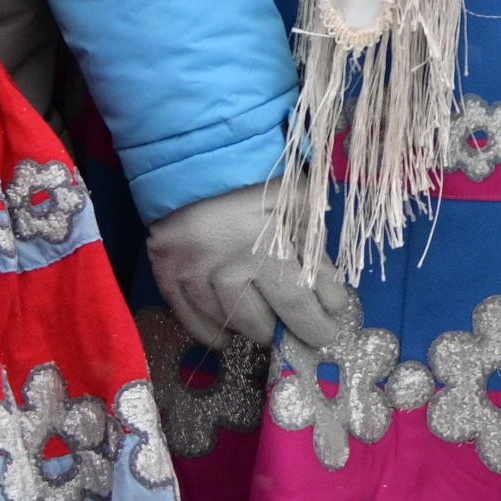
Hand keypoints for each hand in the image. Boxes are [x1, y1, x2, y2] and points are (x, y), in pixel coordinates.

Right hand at [146, 183, 357, 356]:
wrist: (198, 159)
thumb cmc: (259, 177)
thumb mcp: (299, 201)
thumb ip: (312, 243)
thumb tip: (328, 286)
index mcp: (266, 248)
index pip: (298, 301)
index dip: (318, 319)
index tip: (334, 326)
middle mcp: (228, 269)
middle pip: (263, 319)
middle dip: (289, 330)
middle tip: (306, 335)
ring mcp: (194, 275)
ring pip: (228, 321)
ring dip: (254, 332)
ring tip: (272, 334)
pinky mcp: (167, 274)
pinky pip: (187, 317)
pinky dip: (208, 334)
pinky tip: (226, 341)